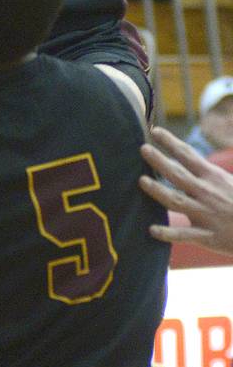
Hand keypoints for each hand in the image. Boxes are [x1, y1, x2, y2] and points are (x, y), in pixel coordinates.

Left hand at [140, 126, 232, 254]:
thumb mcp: (227, 181)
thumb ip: (205, 171)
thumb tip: (184, 157)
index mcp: (213, 177)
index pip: (188, 155)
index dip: (171, 142)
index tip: (155, 130)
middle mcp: (207, 193)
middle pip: (179, 174)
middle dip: (160, 161)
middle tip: (143, 148)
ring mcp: (206, 215)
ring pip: (177, 201)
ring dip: (158, 191)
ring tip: (141, 181)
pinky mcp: (208, 236)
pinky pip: (185, 235)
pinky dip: (168, 233)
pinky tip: (151, 229)